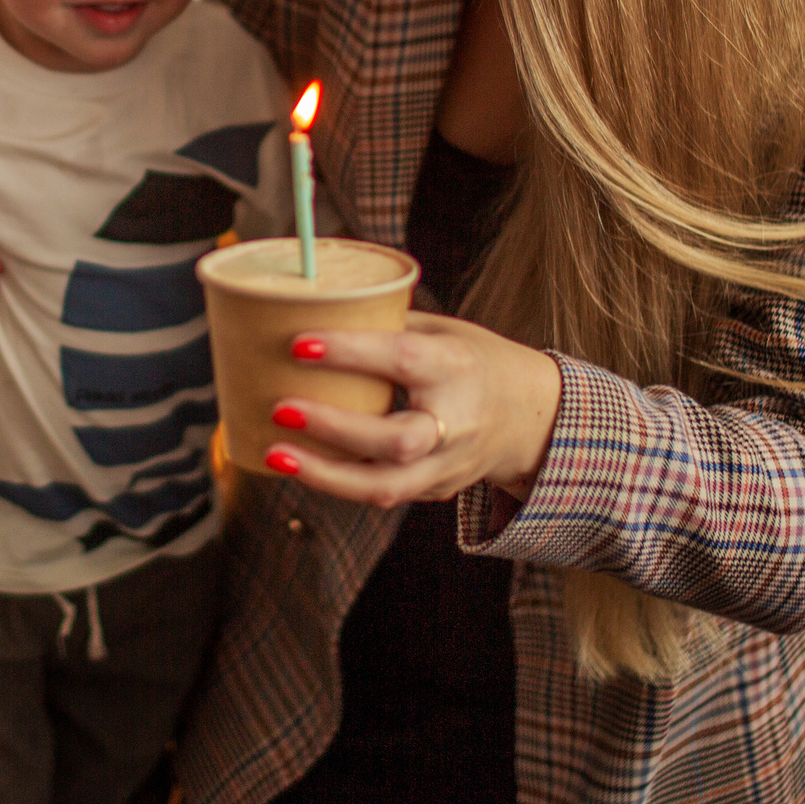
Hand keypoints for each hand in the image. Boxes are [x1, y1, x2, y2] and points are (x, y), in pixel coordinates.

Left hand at [260, 311, 562, 507]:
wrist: (529, 416)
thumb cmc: (469, 360)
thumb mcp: (441, 330)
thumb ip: (385, 327)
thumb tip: (312, 309)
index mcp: (456, 366)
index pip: (403, 360)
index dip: (351, 352)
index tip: (298, 343)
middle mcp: (456, 422)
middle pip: (397, 439)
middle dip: (335, 428)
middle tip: (281, 409)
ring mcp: (447, 464)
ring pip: (386, 485)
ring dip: (324, 475)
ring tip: (275, 454)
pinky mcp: (434, 490)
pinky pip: (382, 494)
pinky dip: (336, 483)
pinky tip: (299, 465)